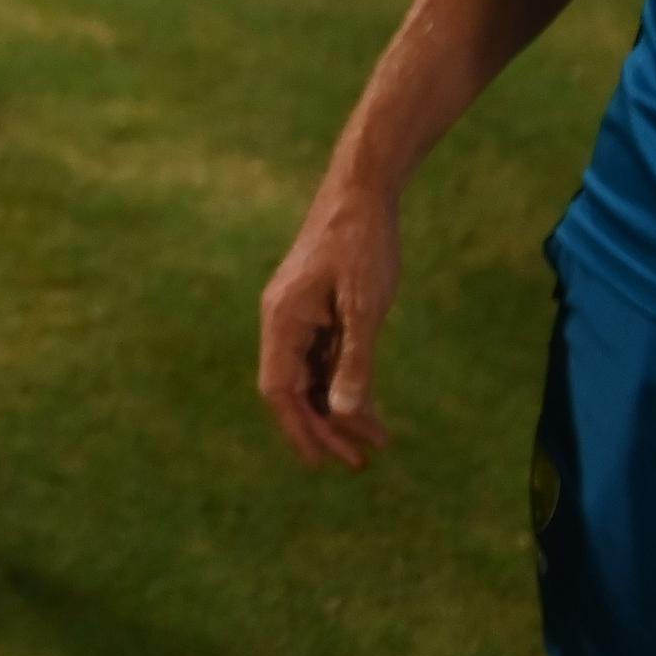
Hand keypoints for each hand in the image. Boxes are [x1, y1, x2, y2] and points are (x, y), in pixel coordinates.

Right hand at [257, 174, 400, 469]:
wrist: (362, 191)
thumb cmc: (362, 244)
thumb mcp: (365, 307)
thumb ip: (354, 362)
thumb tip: (342, 415)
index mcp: (283, 320)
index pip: (278, 389)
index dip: (299, 429)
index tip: (323, 464)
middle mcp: (283, 321)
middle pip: (293, 389)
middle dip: (323, 428)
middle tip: (360, 463)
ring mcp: (300, 315)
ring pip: (311, 376)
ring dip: (338, 410)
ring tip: (376, 441)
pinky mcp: (318, 309)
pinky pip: (324, 358)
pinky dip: (344, 384)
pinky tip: (370, 403)